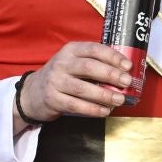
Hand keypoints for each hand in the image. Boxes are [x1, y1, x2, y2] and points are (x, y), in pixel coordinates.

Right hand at [15, 41, 132, 129]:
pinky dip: (92, 109)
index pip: (94, 49)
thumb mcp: (73, 63)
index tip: (128, 66)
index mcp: (70, 50)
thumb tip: (125, 72)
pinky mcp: (52, 99)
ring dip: (104, 95)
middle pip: (88, 67)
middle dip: (111, 74)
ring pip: (82, 88)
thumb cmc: (62, 76)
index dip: (112, 57)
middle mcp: (61, 63)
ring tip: (119, 100)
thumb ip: (94, 63)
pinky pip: (75, 105)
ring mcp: (55, 81)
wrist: (32, 93)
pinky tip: (104, 111)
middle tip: (127, 82)